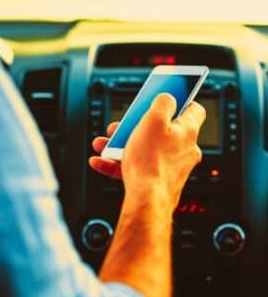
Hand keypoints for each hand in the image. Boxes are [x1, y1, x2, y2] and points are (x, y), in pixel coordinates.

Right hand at [90, 93, 205, 210]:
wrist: (146, 200)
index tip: (167, 96)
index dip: (180, 99)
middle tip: (123, 125)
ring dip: (123, 144)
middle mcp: (184, 149)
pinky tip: (102, 161)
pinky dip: (119, 162)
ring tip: (106, 144)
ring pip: (146, 148)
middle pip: (161, 129)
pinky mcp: (158, 181)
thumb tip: (168, 97)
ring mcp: (171, 167)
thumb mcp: (153, 120)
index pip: (193, 109)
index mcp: (188, 131)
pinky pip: (137, 166)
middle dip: (137, 125)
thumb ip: (163, 102)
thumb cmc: (151, 162)